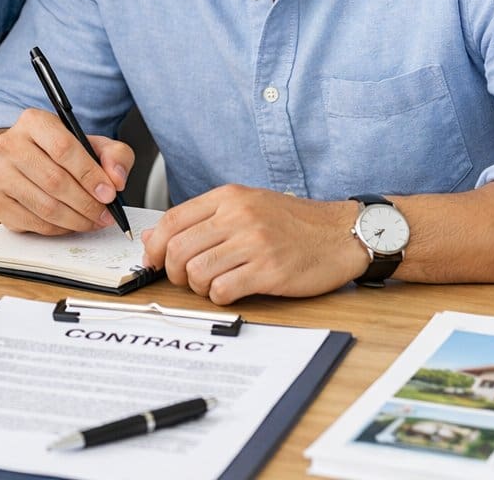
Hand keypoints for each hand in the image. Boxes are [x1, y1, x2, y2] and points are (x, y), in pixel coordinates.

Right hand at [0, 107, 133, 234]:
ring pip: (45, 206)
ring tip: (94, 221)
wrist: (26, 160)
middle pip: (54, 181)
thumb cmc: (62, 152)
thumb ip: (115, 155)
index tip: (109, 193)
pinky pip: (34, 223)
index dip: (89, 175)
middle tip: (106, 214)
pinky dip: (60, 229)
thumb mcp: (94, 144)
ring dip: (76, 220)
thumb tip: (116, 180)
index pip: (63, 148)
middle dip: (87, 203)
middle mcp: (10, 145)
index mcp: (33, 121)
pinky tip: (72, 223)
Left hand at [140, 185, 367, 304]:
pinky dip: (219, 296)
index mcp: (229, 197)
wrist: (341, 233)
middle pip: (179, 249)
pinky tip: (232, 290)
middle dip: (173, 271)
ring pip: (197, 272)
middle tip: (186, 278)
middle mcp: (238, 216)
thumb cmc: (294, 222)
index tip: (152, 260)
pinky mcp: (269, 271)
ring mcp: (254, 243)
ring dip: (198, 286)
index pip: (173, 219)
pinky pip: (223, 289)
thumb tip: (155, 237)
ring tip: (213, 284)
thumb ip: (202, 219)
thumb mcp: (246, 206)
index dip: (155, 246)